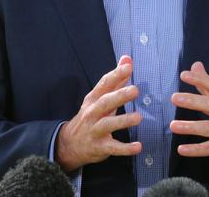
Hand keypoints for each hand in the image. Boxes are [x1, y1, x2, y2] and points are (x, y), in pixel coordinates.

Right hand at [55, 55, 141, 171]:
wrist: (70, 144)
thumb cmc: (91, 116)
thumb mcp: (100, 98)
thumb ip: (116, 80)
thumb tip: (127, 59)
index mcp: (93, 99)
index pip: (104, 84)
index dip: (115, 74)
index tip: (128, 66)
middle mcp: (92, 113)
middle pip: (105, 103)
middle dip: (119, 96)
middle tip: (135, 90)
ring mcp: (94, 130)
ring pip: (108, 124)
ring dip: (123, 121)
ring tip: (138, 117)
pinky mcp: (99, 147)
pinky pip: (112, 147)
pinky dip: (125, 148)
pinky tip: (138, 147)